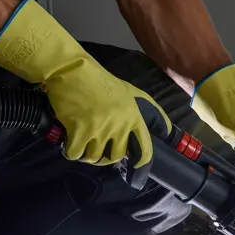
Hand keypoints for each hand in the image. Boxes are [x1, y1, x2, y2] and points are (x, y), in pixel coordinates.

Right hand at [0, 0, 171, 168]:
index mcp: (133, 116)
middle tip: (96, 151)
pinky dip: (70, 151)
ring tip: (81, 144)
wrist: (70, 70)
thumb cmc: (98, 79)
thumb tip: (165, 129)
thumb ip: (143, 108)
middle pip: (116, 156)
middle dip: (105, 158)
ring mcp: (99, 129)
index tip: (135, 165)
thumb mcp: (128, 91)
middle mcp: (119, 126)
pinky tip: (68, 144)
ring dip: (86, 154)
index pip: (145, 147)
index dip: (141, 160)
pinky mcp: (79, 131)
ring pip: (94, 157)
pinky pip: (75, 153)